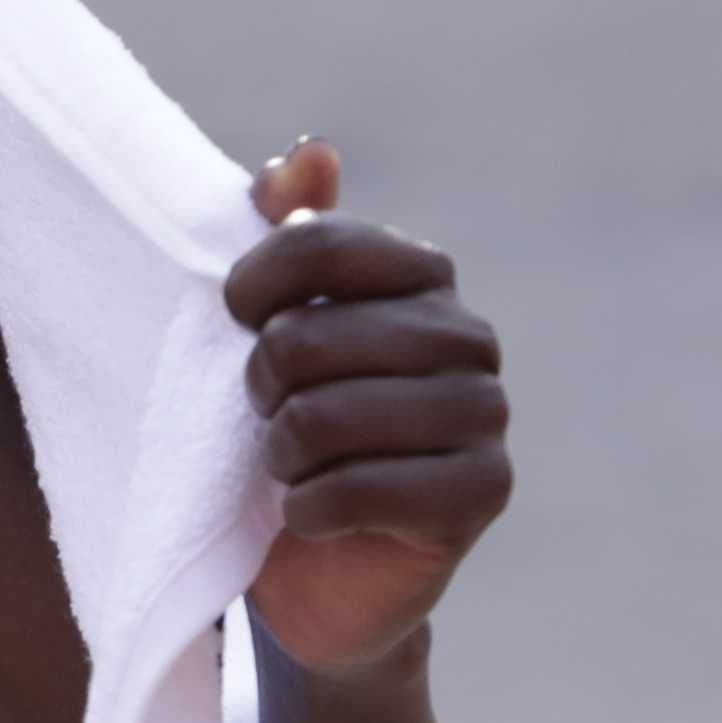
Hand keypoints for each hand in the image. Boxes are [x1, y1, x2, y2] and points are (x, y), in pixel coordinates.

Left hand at [229, 141, 505, 677]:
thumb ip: (285, 234)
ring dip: (283, 455)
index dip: (252, 286)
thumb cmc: (289, 429)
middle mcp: (468, 336)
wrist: (316, 570)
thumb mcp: (269, 326)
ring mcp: (486, 414)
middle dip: (262, 391)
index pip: (319, 243)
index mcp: (421, 276)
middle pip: (309, 338)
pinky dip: (310, 510)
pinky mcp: (483, 493)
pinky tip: (315, 516)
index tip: (234, 323)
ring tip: (293, 468)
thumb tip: (312, 152)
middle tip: (269, 420)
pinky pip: (358, 489)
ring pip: (326, 417)